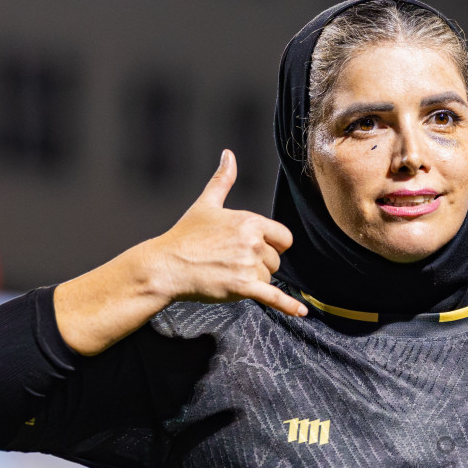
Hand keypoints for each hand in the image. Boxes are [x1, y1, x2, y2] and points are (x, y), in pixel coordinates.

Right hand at [138, 150, 304, 317]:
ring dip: (253, 281)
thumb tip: (228, 155)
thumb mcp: (206, 204)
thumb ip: (223, 180)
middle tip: (230, 262)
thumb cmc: (185, 236)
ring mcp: (249, 265)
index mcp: (250, 221)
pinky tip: (301, 312)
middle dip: (258, 265)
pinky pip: (273, 297)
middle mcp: (252, 242)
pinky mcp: (243, 288)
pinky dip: (288, 306)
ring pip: (268, 278)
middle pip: (275, 261)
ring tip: (227, 274)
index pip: (283, 238)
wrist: (166, 265)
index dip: (272, 245)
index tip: (253, 248)